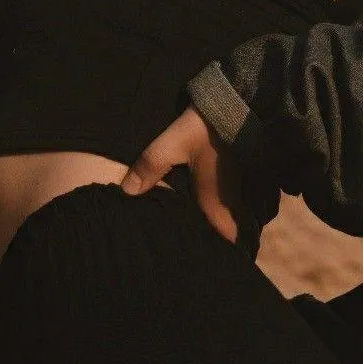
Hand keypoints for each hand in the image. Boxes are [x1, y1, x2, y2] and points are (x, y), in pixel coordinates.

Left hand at [119, 104, 247, 245]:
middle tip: (192, 250)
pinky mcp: (236, 174)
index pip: (226, 241)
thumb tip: (125, 193)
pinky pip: (227, 200)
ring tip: (193, 233)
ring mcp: (236, 187)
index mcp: (215, 201)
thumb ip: (148, 168)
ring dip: (215, 224)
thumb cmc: (204, 130)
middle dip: (213, 242)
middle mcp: (230, 200)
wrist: (234, 100)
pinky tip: (200, 205)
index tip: (202, 263)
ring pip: (227, 216)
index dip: (219, 255)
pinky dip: (216, 207)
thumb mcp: (170, 146)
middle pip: (226, 231)